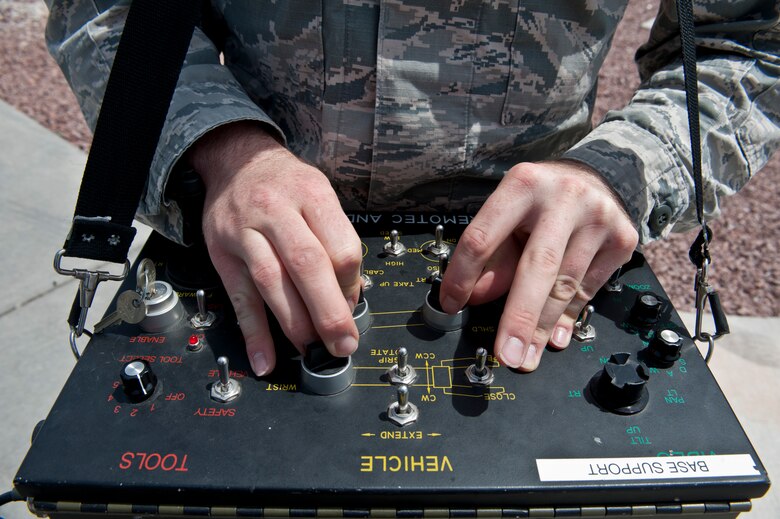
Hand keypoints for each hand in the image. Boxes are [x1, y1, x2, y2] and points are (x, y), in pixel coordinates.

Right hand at [190, 122, 362, 375]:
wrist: (236, 161)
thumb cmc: (286, 185)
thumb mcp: (318, 195)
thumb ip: (335, 239)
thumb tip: (352, 294)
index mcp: (312, 195)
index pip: (340, 247)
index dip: (351, 285)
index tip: (354, 305)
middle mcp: (277, 211)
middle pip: (307, 265)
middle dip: (329, 313)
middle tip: (343, 344)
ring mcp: (246, 232)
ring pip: (273, 283)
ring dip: (296, 325)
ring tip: (312, 351)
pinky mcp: (223, 254)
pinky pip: (240, 298)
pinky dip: (253, 333)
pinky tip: (264, 358)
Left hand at [439, 161, 637, 370]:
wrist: (593, 179)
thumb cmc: (539, 204)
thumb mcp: (508, 218)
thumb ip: (491, 256)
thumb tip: (475, 299)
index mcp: (522, 185)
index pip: (484, 236)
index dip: (463, 275)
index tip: (452, 306)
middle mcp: (564, 197)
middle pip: (537, 265)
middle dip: (519, 316)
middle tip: (506, 354)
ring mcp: (598, 217)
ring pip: (565, 284)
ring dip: (542, 327)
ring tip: (526, 356)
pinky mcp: (622, 239)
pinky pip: (588, 289)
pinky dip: (567, 318)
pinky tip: (553, 337)